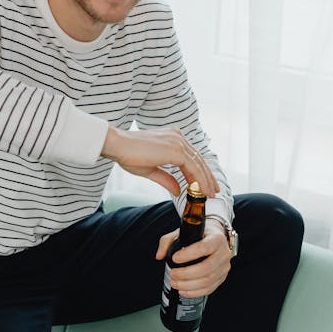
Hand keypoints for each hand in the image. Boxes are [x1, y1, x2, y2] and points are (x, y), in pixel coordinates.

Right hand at [101, 126, 220, 197]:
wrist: (118, 145)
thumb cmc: (128, 155)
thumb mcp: (150, 170)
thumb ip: (166, 179)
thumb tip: (178, 190)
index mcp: (172, 138)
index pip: (191, 156)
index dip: (200, 172)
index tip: (204, 185)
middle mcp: (178, 137)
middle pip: (199, 159)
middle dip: (208, 177)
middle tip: (214, 191)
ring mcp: (178, 142)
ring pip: (199, 164)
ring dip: (206, 181)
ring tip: (211, 194)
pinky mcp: (176, 149)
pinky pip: (193, 167)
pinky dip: (200, 180)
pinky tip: (202, 191)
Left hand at [155, 220, 230, 296]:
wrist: (216, 237)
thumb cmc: (200, 234)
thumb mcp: (184, 231)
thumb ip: (168, 241)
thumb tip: (159, 255)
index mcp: (216, 238)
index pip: (204, 248)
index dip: (188, 255)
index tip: (175, 258)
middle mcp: (223, 253)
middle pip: (206, 268)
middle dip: (186, 274)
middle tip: (173, 274)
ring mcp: (224, 267)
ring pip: (208, 280)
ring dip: (189, 285)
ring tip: (175, 283)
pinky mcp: (222, 277)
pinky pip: (209, 288)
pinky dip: (195, 292)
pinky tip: (184, 290)